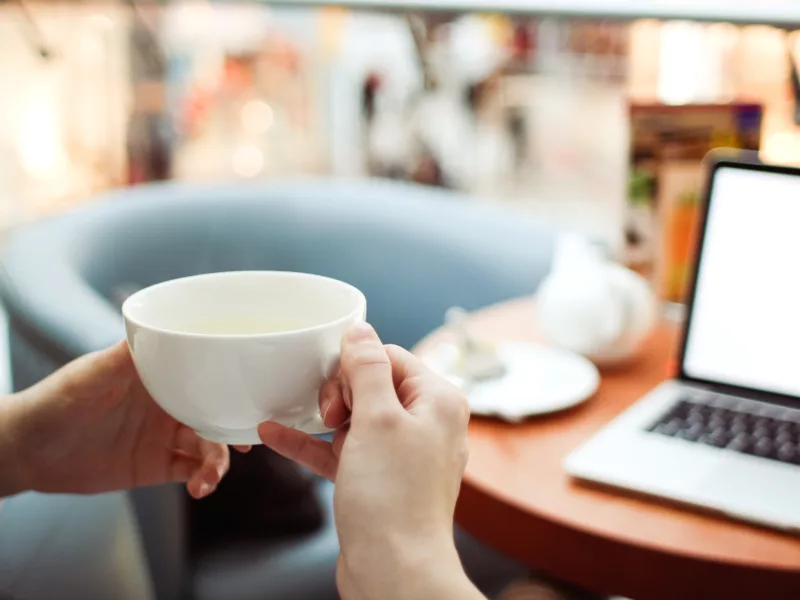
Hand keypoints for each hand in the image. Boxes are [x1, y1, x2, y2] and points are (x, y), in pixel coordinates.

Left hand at [0, 341, 243, 498]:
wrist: (28, 450)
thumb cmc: (56, 400)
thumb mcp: (90, 374)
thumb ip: (125, 356)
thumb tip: (159, 330)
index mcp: (160, 375)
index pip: (206, 373)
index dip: (231, 382)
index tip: (251, 393)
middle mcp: (169, 403)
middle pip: (217, 411)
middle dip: (236, 426)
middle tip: (251, 442)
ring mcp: (165, 435)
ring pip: (210, 444)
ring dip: (219, 460)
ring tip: (210, 476)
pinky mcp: (157, 465)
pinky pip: (192, 471)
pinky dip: (203, 479)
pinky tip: (200, 488)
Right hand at [259, 323, 481, 599]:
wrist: (394, 572)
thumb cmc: (394, 499)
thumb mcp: (377, 419)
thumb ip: (367, 369)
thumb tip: (360, 330)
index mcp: (438, 402)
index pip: (392, 357)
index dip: (357, 365)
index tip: (334, 384)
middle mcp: (425, 425)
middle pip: (373, 384)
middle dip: (340, 393)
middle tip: (329, 414)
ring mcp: (401, 455)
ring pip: (355, 418)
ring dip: (322, 417)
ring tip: (297, 415)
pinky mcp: (378, 480)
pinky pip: (342, 451)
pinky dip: (313, 444)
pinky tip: (274, 434)